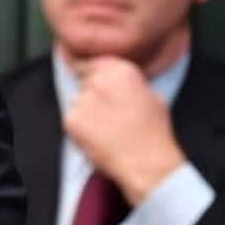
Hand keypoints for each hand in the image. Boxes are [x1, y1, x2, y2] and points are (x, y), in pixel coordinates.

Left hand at [64, 57, 186, 205]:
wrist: (146, 162)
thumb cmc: (153, 132)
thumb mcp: (152, 95)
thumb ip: (129, 82)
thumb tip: (116, 80)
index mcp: (121, 71)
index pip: (93, 62)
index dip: (90, 71)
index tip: (87, 76)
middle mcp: (99, 81)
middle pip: (84, 81)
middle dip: (92, 94)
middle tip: (106, 113)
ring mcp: (83, 100)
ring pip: (78, 101)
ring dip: (86, 111)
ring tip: (107, 128)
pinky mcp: (71, 120)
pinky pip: (71, 119)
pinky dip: (80, 127)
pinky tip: (98, 137)